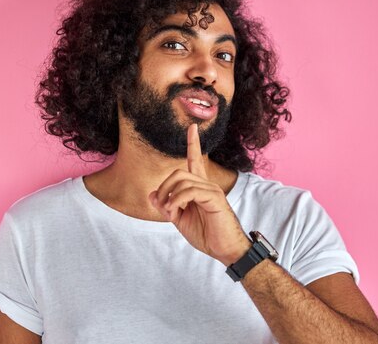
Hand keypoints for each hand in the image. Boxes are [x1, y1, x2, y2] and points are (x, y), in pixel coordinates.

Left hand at [149, 123, 251, 265]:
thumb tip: (153, 194)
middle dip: (164, 187)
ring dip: (169, 197)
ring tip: (170, 213)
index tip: (192, 127)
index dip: (193, 143)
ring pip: (182, 180)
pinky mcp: (215, 198)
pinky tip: (175, 211)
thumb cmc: (206, 235)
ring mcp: (212, 190)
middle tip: (164, 208)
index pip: (195, 160)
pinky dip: (176, 200)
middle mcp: (207, 185)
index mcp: (200, 188)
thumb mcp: (180, 220)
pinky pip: (190, 191)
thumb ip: (167, 206)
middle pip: (178, 172)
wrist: (225, 250)